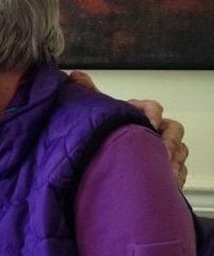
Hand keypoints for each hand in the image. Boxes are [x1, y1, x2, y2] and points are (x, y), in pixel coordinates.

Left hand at [69, 70, 188, 188]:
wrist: (104, 162)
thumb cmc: (105, 134)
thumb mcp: (97, 114)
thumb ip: (88, 94)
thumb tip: (76, 75)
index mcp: (140, 114)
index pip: (153, 108)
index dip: (153, 115)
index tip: (149, 124)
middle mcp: (154, 130)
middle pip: (173, 130)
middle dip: (169, 142)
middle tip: (161, 153)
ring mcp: (162, 149)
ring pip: (178, 150)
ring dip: (172, 160)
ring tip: (162, 171)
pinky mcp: (166, 168)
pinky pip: (179, 170)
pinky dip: (174, 175)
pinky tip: (165, 180)